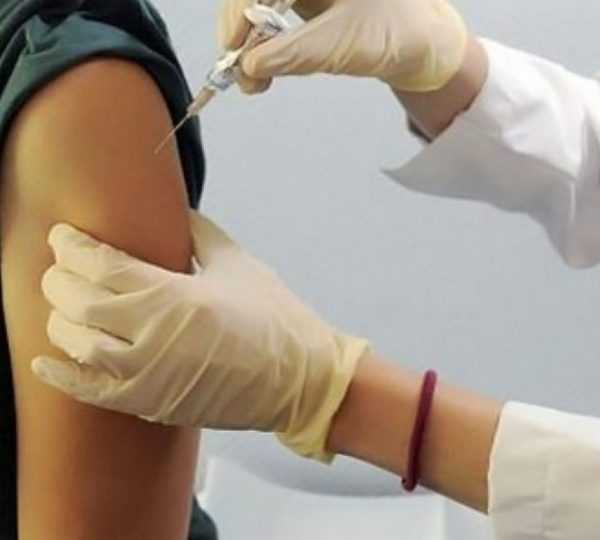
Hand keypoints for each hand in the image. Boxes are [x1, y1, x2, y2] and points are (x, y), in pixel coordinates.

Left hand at [32, 212, 368, 461]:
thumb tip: (178, 213)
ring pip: (76, 342)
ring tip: (65, 306)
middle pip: (78, 301)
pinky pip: (91, 391)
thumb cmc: (275, 319)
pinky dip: (62, 375)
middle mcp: (150, 335)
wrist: (299, 380)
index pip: (100, 264)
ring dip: (61, 319)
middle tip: (62, 268)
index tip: (64, 237)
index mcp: (173, 294)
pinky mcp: (151, 403)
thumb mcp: (240, 265)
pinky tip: (46, 361)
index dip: (73, 247)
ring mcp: (147, 375)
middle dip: (60, 279)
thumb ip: (201, 235)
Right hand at [218, 0, 467, 93]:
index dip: (240, 9)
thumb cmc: (397, 32)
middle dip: (242, 29)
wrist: (421, 42)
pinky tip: (262, 65)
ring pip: (256, 3)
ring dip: (248, 39)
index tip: (233, 44)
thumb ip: (297, 54)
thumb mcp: (344, 45)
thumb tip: (251, 66)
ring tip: (252, 78)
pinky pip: (268, 13)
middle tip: (240, 70)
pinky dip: (262, 41)